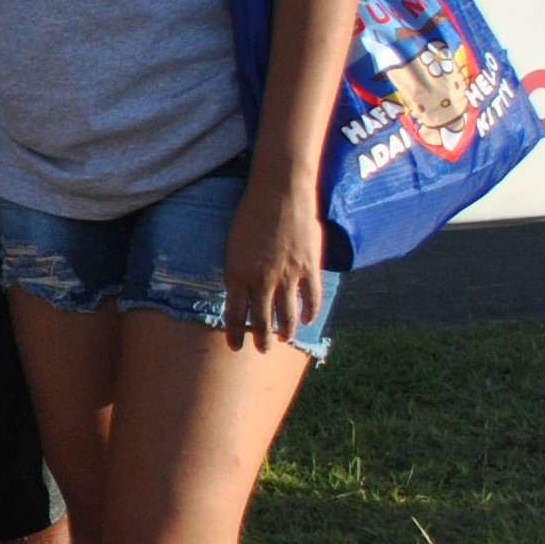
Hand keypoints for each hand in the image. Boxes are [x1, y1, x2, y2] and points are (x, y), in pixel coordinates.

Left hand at [222, 167, 325, 351]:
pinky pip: (312, 298)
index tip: (235, 346)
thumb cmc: (250, 213)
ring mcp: (287, 275)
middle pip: (261, 321)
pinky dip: (310, 312)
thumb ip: (238, 269)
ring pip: (287, 315)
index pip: (234, 314)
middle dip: (260, 340)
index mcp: (237, 273)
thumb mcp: (232, 244)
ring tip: (283, 339)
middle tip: (261, 350)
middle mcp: (262, 279)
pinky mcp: (309, 267)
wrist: (279, 193)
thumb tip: (240, 290)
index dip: (235, 334)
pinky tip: (307, 320)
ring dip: (285, 331)